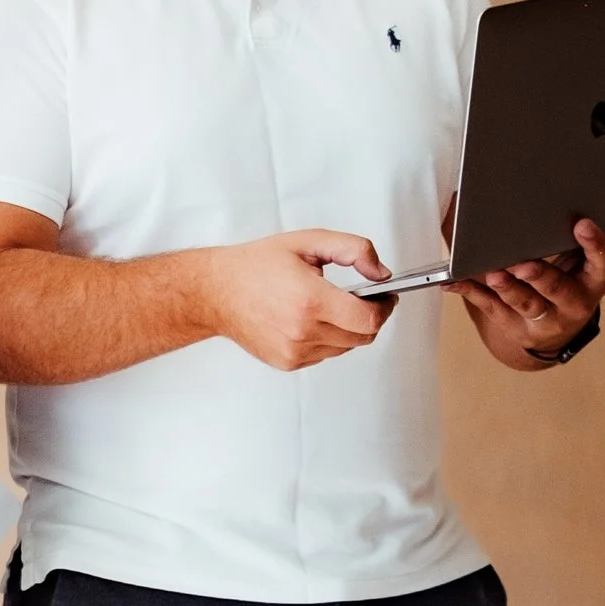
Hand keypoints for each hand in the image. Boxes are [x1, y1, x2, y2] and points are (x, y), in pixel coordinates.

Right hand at [204, 231, 395, 373]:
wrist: (217, 292)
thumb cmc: (256, 266)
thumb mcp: (309, 242)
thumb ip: (353, 250)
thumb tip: (381, 272)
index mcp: (311, 300)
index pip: (369, 318)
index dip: (385, 307)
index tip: (387, 297)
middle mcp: (303, 331)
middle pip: (363, 337)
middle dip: (371, 317)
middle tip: (366, 299)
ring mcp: (295, 351)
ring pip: (346, 348)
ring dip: (348, 329)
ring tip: (330, 306)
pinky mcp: (288, 363)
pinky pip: (325, 355)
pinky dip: (327, 339)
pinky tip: (311, 319)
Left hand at [453, 216, 604, 371]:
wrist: (543, 333)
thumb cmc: (573, 280)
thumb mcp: (600, 265)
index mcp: (594, 281)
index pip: (603, 264)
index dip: (595, 246)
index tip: (582, 224)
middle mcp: (569, 302)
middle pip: (556, 288)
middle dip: (540, 275)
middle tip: (523, 260)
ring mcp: (538, 315)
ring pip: (522, 301)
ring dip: (506, 287)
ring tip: (491, 272)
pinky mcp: (508, 321)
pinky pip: (487, 306)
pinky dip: (469, 291)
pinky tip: (454, 278)